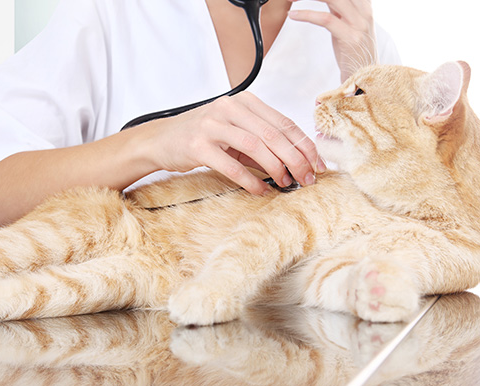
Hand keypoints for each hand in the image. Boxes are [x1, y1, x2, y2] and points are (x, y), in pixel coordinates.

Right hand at [138, 92, 323, 194]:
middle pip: (274, 134)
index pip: (284, 123)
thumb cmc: (201, 137)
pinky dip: (250, 179)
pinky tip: (261, 190)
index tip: (319, 165)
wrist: (160, 140)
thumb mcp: (234, 131)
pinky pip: (231, 164)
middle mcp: (229, 108)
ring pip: (256, 146)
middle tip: (308, 179)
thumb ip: (262, 141)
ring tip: (288, 184)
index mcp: (244, 102)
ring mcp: (212, 126)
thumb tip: (296, 162)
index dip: (305, 145)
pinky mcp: (198, 145)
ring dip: (276, 168)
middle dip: (296, 159)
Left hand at [289, 0, 377, 81]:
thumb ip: (339, 11)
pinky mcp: (350, 37)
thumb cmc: (353, 53)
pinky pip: (326, 19)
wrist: (364, 77)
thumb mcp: (348, 26)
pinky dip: (306, 14)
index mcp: (364, 7)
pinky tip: (293, 15)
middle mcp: (364, 13)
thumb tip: (326, 0)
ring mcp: (359, 24)